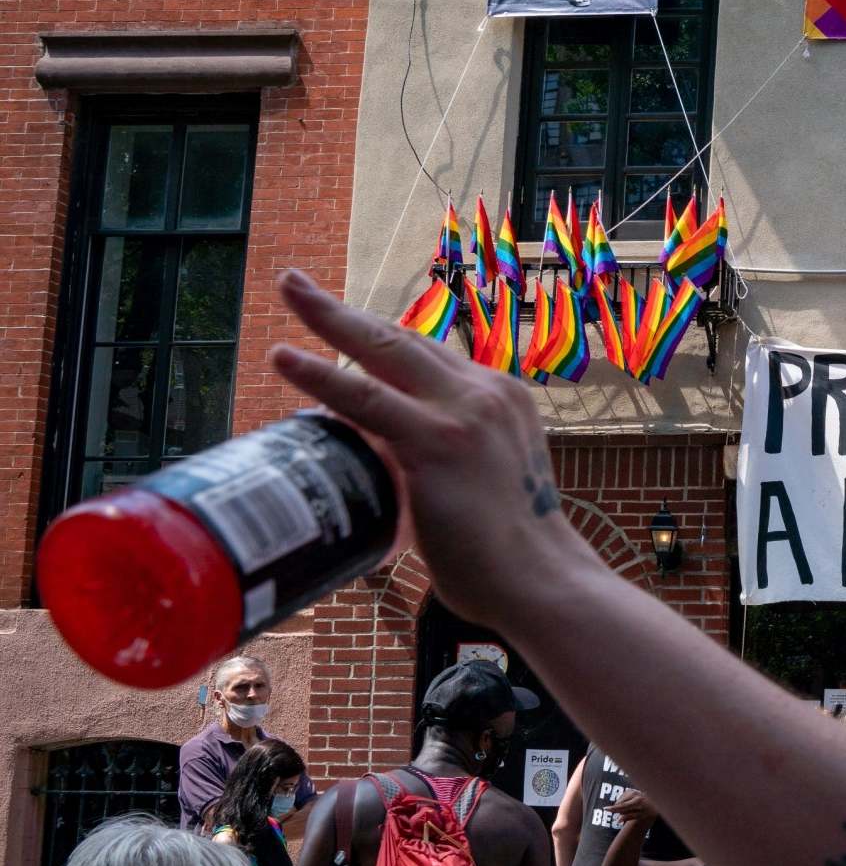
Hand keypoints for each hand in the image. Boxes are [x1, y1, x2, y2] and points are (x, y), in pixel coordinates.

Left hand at [270, 272, 595, 625]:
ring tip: (289, 290)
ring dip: (328, 317)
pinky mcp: (437, 442)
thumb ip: (443, 458)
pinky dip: (319, 376)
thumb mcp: (487, 480)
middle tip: (298, 285)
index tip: (344, 326)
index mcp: (502, 399)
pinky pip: (364, 399)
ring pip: (382, 351)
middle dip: (344, 311)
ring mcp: (464, 413)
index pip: (430, 356)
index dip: (381, 340)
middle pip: (402, 338)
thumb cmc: (510, 551)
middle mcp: (487, 392)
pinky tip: (284, 358)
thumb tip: (385, 462)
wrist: (540, 580)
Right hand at [610, 789, 656, 825]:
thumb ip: (629, 817)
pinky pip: (621, 798)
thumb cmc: (645, 812)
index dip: (614, 808)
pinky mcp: (630, 790)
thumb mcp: (639, 816)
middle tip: (611, 812)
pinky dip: (622, 802)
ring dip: (620, 806)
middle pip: (620, 803)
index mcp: (639, 802)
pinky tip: (627, 804)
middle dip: (616, 808)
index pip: (624, 806)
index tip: (606, 809)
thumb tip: (618, 820)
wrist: (652, 803)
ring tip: (628, 810)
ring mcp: (633, 791)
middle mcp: (636, 795)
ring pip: (620, 801)